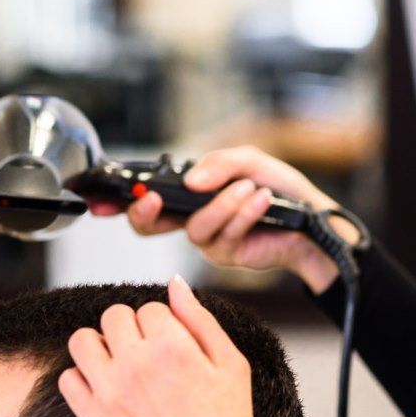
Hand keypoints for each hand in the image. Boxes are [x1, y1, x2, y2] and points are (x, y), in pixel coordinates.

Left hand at [58, 275, 312, 416]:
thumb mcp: (232, 366)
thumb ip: (201, 319)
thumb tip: (174, 283)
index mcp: (173, 346)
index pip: (149, 307)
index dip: (162, 325)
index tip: (173, 350)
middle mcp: (137, 365)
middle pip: (112, 316)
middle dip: (129, 330)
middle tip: (146, 357)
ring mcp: (111, 393)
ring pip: (82, 340)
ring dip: (99, 346)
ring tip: (120, 366)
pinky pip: (68, 379)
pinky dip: (82, 379)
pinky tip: (107, 391)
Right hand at [87, 145, 345, 293]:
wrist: (314, 223)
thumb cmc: (281, 192)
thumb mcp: (250, 162)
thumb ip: (219, 164)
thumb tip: (190, 180)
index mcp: (191, 195)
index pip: (148, 198)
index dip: (118, 202)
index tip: (100, 201)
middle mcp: (193, 219)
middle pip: (149, 226)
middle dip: (146, 214)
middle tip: (155, 199)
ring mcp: (208, 240)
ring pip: (195, 228)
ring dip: (222, 205)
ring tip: (249, 189)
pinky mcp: (226, 255)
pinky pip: (224, 235)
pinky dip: (242, 213)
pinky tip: (259, 199)